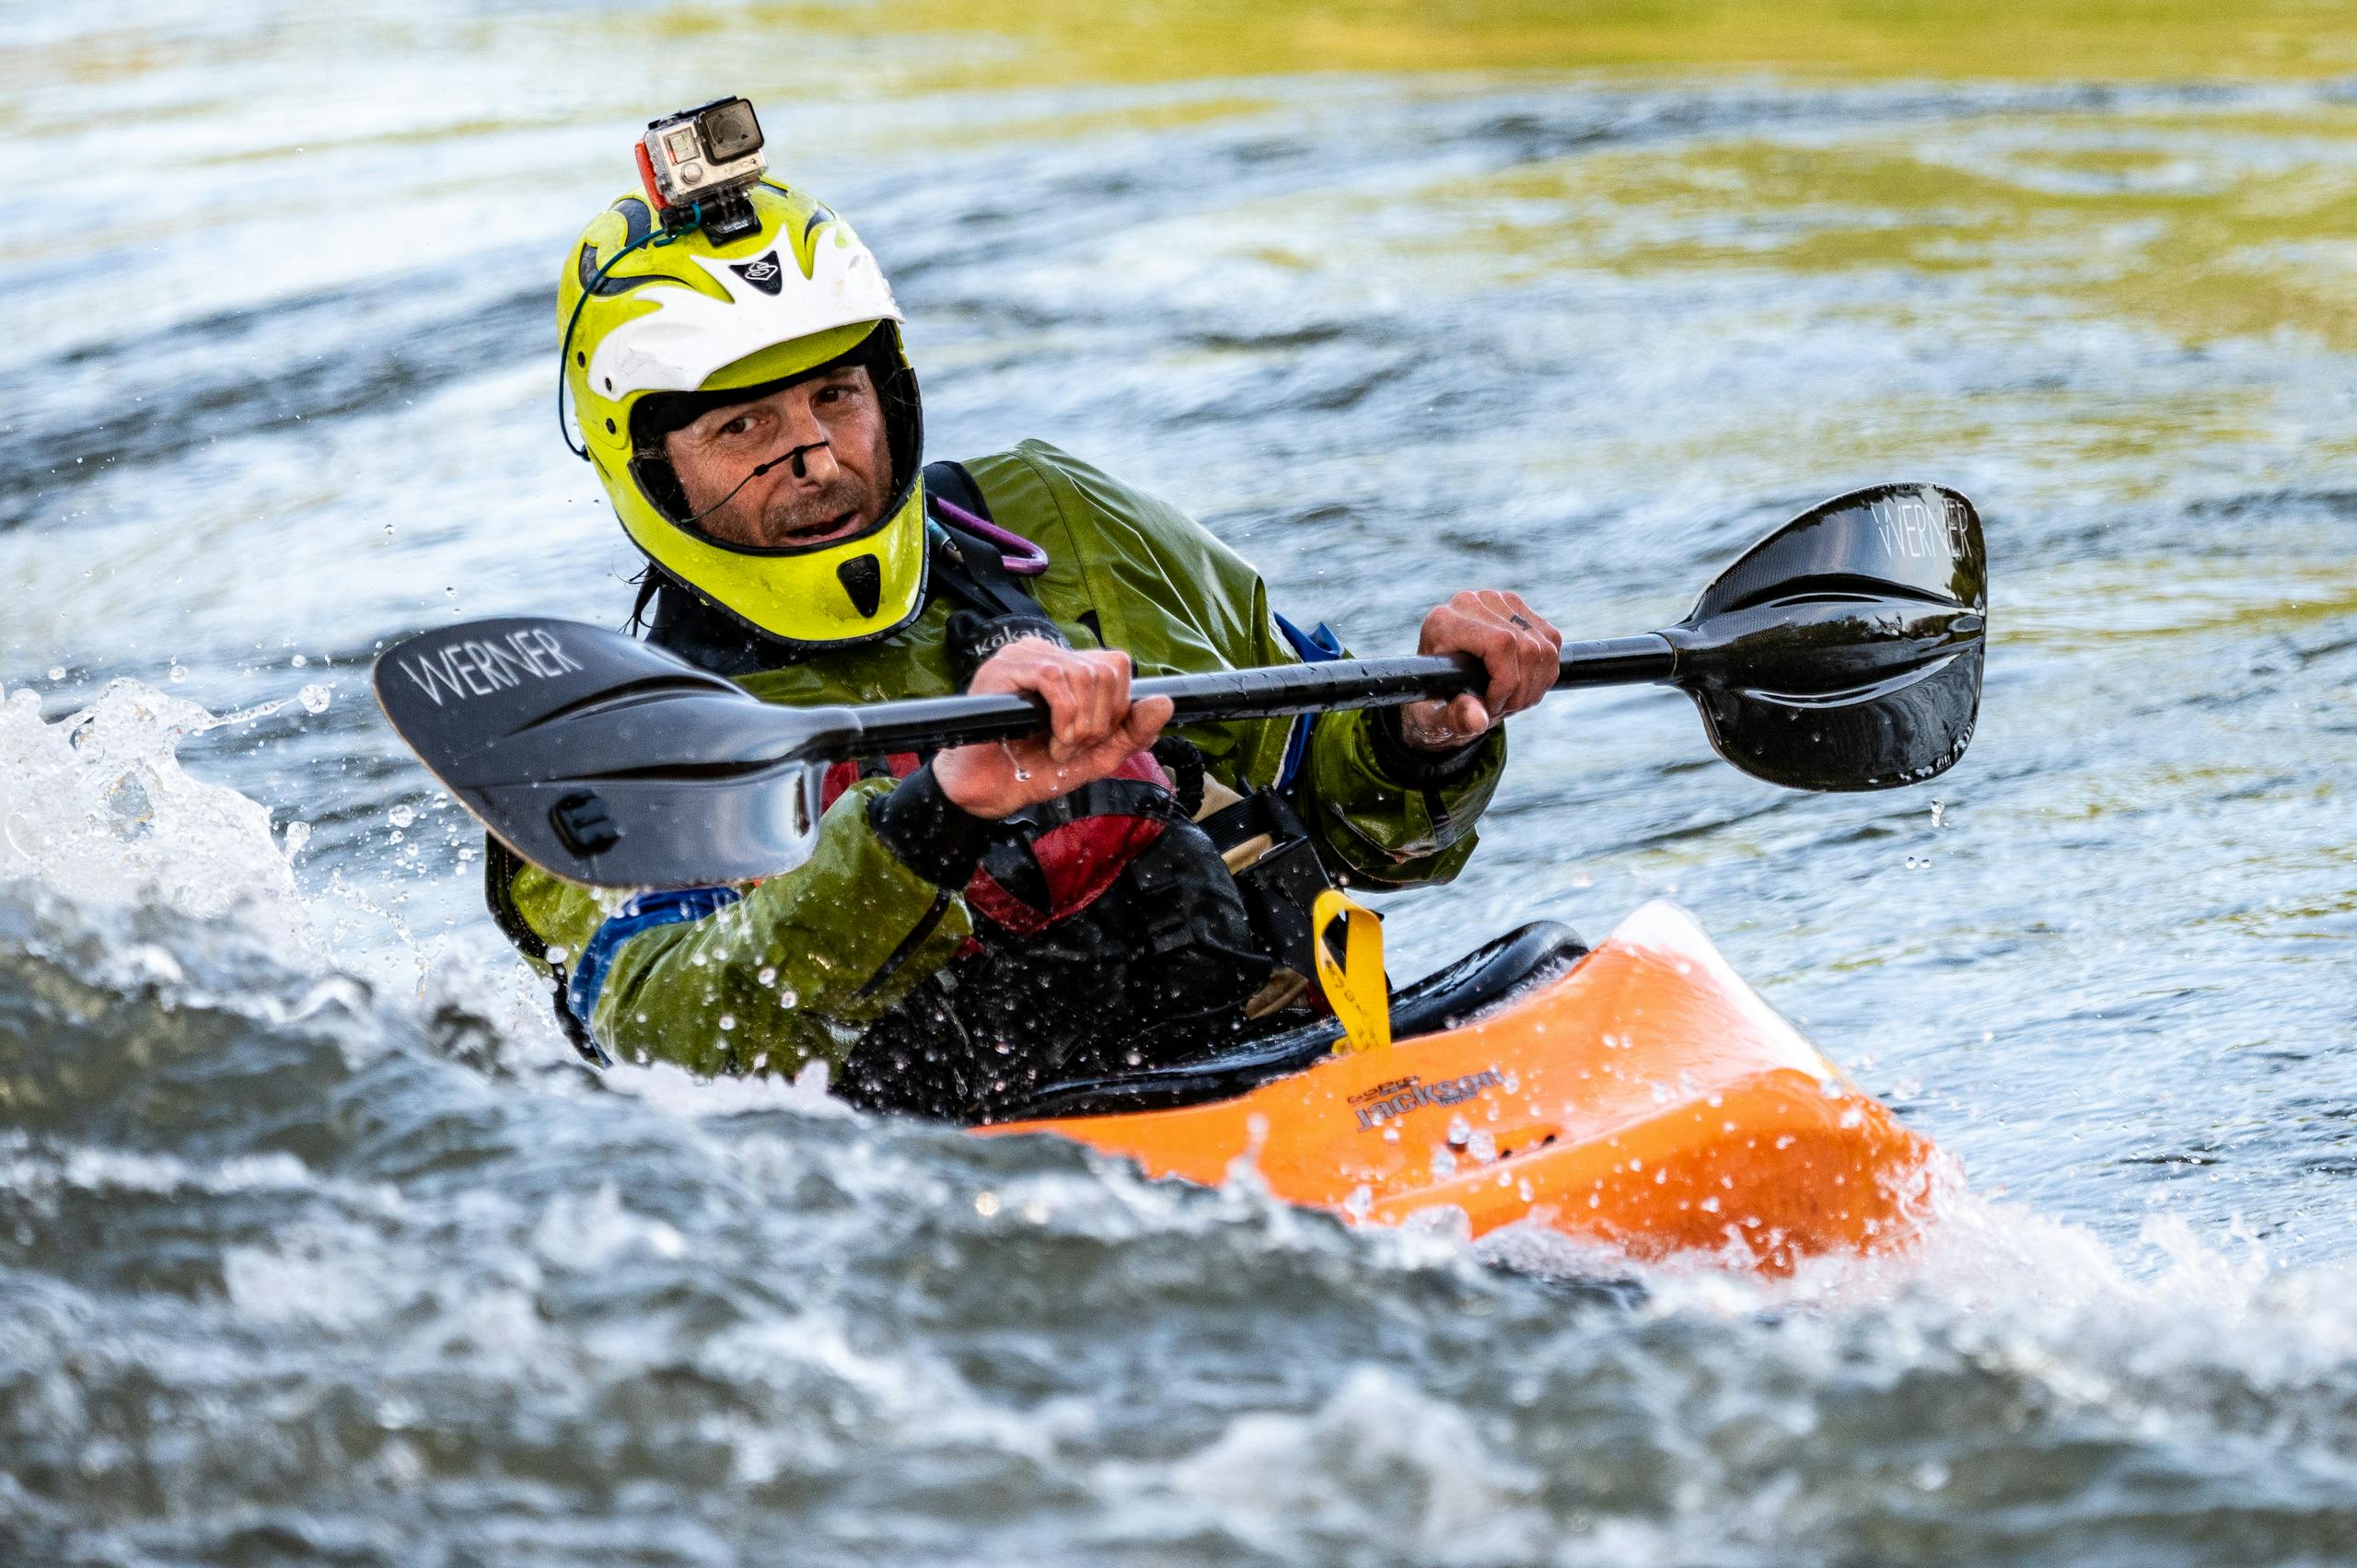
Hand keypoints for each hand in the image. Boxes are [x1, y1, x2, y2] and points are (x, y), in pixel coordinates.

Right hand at [933, 638, 1173, 818]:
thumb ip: (1133, 732)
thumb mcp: (1097, 754)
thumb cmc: (1035, 770)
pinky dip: (1064, 718)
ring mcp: (1023, 656)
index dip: (1114, 709)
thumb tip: (1165, 703)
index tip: (1089, 741)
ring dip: (1080, 725)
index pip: (1116, 665)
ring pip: (1084, 673)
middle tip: (1072, 748)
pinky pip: (1055, 678)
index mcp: (1068, 666)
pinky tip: (1051, 741)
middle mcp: (1047, 653)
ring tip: (1059, 747)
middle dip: (1099, 721)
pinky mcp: (1004, 668)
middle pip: (1107, 669)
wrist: (989, 792)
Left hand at [1398, 590, 1562, 750]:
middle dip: (1521, 691)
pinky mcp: (1519, 607)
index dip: (1507, 681)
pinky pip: (1552, 643)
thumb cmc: (1436, 702)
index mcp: (1444, 623)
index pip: (1501, 643)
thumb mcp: (1437, 717)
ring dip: (1534, 686)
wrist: (1441, 684)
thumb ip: (1455, 718)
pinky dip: (1544, 674)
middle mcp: (1471, 603)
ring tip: (1510, 702)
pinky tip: (1522, 688)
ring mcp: (1498, 601)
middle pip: (1528, 648)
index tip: (1493, 706)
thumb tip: (1477, 720)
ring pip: (1545, 648)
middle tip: (1503, 710)